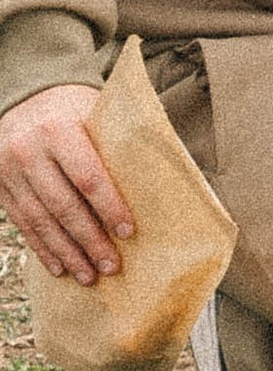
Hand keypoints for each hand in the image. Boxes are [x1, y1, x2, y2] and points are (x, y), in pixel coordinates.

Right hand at [0, 80, 134, 284]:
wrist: (25, 95)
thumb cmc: (74, 107)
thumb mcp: (95, 112)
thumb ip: (115, 143)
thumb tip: (158, 180)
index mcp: (59, 130)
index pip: (87, 177)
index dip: (109, 207)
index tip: (128, 232)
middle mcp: (29, 152)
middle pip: (63, 206)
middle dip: (89, 240)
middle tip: (111, 266)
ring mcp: (10, 172)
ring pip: (40, 221)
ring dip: (67, 253)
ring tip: (89, 276)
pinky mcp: (0, 187)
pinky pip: (22, 224)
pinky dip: (42, 248)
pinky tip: (60, 268)